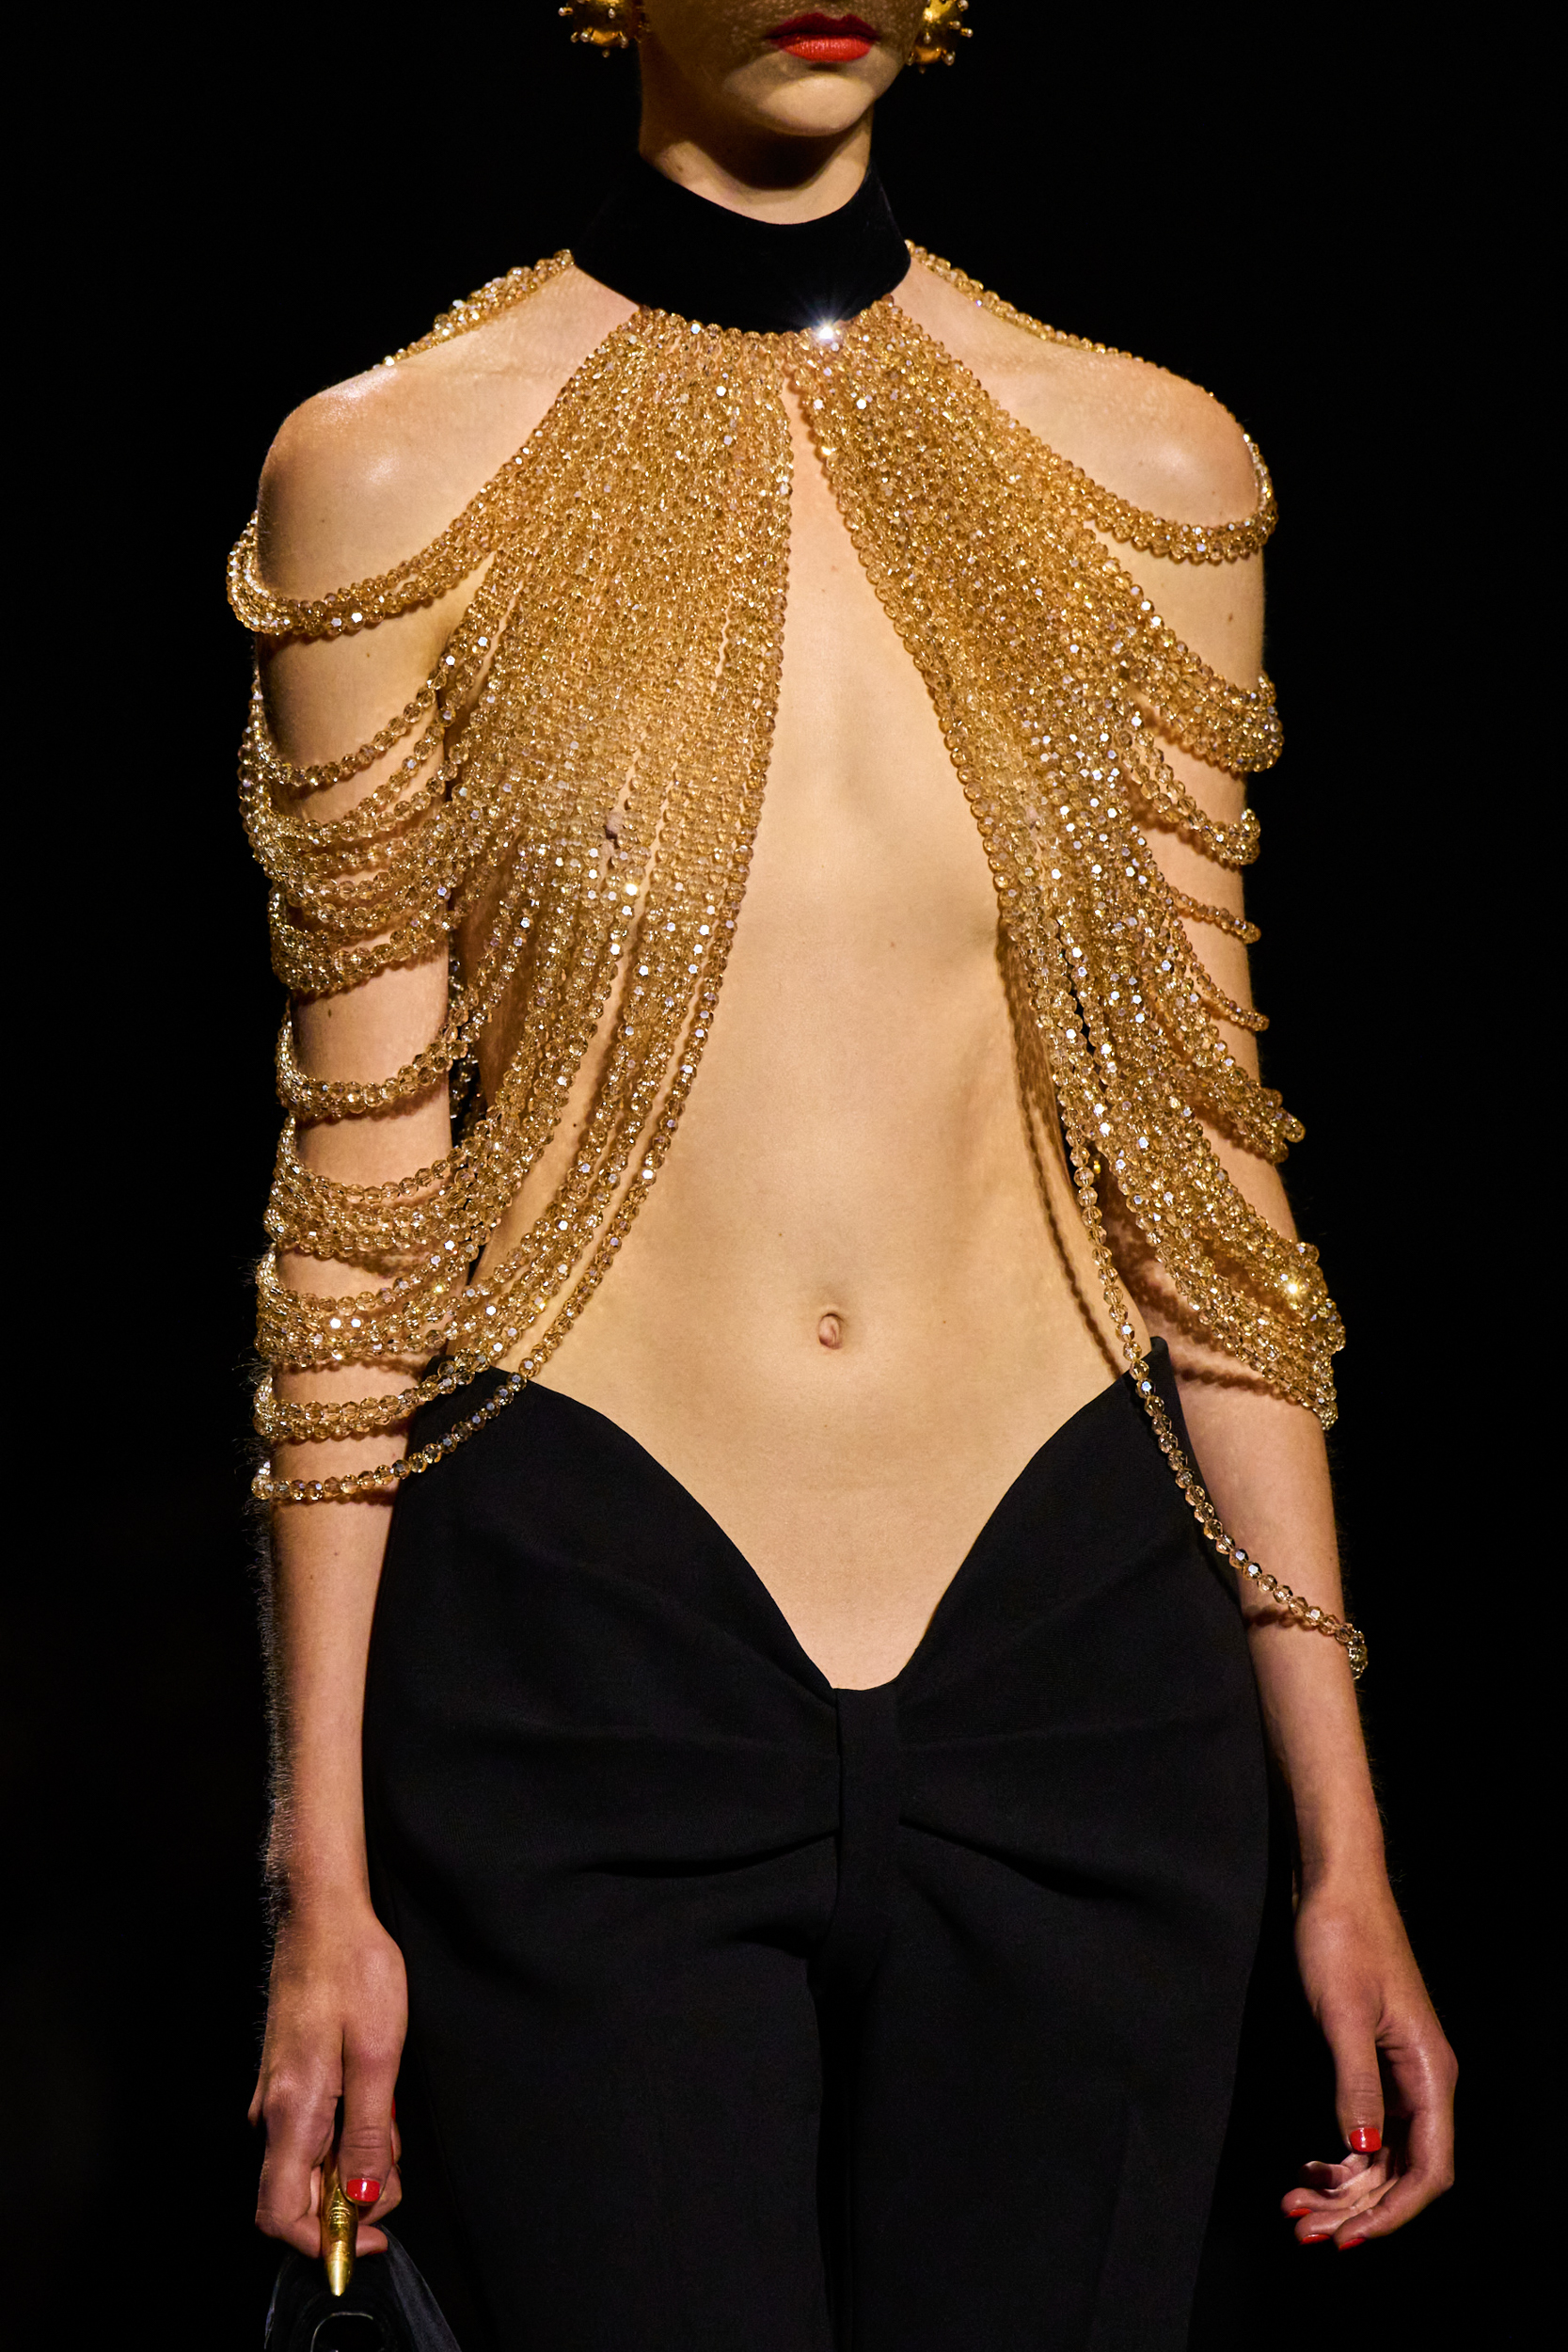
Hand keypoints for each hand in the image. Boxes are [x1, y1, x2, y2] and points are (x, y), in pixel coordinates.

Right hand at [250, 1897, 407, 2258]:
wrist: (322, 1914)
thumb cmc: (352, 1971)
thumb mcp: (379, 2055)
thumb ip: (369, 2134)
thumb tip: (360, 2201)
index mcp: (291, 2112)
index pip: (280, 2214)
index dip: (324, 2242)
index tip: (371, 2236)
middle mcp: (273, 2112)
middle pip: (300, 2194)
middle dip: (352, 2198)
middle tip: (397, 2163)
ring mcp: (277, 2095)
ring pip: (311, 2162)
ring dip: (354, 2160)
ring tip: (391, 2116)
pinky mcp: (288, 2080)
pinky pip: (314, 2130)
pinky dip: (348, 2131)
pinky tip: (376, 2098)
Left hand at [1283, 1876, 1455, 2248]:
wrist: (1334, 1883)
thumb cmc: (1342, 1936)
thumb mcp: (1342, 2012)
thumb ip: (1355, 2084)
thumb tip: (1360, 2150)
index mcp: (1430, 2072)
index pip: (1428, 2169)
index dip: (1392, 2212)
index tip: (1347, 2237)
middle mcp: (1423, 2080)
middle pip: (1401, 2171)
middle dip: (1355, 2207)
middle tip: (1301, 2227)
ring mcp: (1400, 2073)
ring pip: (1382, 2155)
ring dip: (1343, 2188)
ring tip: (1294, 2204)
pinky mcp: (1375, 2062)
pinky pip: (1367, 2129)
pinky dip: (1340, 2157)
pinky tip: (1310, 2168)